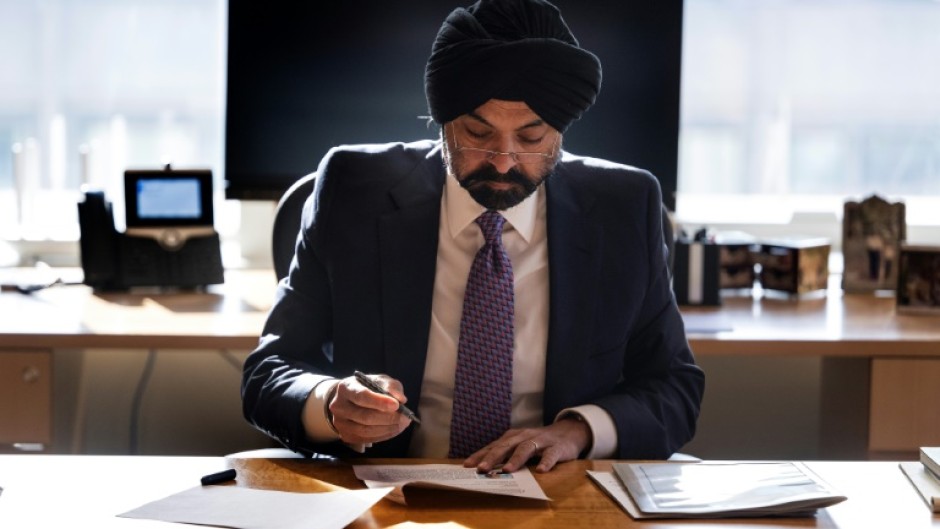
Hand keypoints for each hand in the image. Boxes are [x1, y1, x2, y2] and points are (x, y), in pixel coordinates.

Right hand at [327, 373, 412, 444]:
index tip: (397, 405)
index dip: (380, 402)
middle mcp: (338, 406)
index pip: (362, 396)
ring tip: (402, 424)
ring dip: (388, 429)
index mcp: (346, 388)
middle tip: (405, 417)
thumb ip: (391, 386)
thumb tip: (401, 399)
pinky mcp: (345, 436)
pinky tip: (393, 429)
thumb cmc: (367, 387)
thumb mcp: (379, 380)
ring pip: (366, 431)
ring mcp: (340, 423)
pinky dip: (383, 436)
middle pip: (365, 417)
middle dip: (389, 418)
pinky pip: (367, 439)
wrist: (349, 400)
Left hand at [462, 417, 590, 472]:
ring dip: (516, 459)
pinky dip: (546, 462)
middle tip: (481, 469)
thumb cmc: (537, 443)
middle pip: (506, 446)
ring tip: (507, 470)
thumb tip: (484, 470)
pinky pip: (551, 455)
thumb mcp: (519, 446)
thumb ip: (505, 456)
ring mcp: (541, 441)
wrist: (567, 432)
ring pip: (526, 449)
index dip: (480, 455)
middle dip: (492, 457)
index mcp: (512, 438)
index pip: (493, 446)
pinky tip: (541, 471)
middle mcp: (524, 437)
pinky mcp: (557, 448)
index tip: (466, 466)